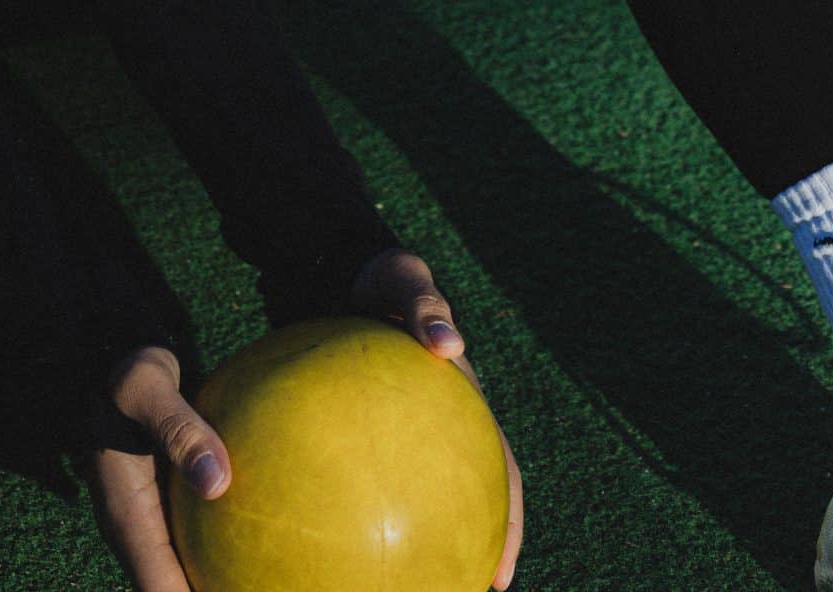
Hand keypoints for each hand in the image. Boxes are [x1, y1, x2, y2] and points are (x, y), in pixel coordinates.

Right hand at [72, 342, 231, 589]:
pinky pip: (188, 548)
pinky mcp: (163, 507)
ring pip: (176, 574)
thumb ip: (179, 429)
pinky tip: (254, 555)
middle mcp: (131, 529)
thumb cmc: (127, 369)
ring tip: (256, 582)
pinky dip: (215, 560)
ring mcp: (146, 521)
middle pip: (165, 590)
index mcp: (124, 513)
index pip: (157, 587)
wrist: (109, 354)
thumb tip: (218, 482)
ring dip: (208, 582)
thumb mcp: (148, 385)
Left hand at [347, 244, 524, 589]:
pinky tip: (323, 538)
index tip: (501, 575)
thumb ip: (426, 306)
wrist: (351, 271)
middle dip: (471, 551)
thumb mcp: (408, 282)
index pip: (501, 473)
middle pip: (470, 502)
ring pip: (419, 500)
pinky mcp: (368, 434)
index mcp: (467, 406)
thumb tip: (448, 343)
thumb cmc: (386, 280)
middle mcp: (445, 428)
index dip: (508, 525)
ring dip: (416, 542)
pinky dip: (353, 510)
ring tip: (391, 586)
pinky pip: (365, 479)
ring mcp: (409, 434)